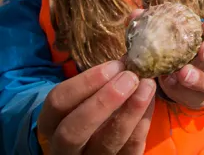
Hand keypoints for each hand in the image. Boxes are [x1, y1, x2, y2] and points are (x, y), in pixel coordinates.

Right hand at [37, 60, 155, 154]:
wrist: (97, 140)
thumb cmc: (92, 107)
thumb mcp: (86, 95)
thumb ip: (101, 81)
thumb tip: (128, 60)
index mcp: (51, 122)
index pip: (58, 101)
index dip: (87, 81)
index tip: (115, 65)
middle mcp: (64, 147)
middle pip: (74, 131)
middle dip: (104, 101)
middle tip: (130, 77)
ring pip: (107, 142)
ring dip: (131, 110)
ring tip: (147, 86)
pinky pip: (131, 147)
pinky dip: (143, 122)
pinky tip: (151, 101)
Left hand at [157, 16, 203, 108]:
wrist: (168, 70)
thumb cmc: (174, 42)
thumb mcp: (168, 29)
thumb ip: (155, 21)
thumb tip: (138, 13)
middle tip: (202, 50)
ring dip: (202, 77)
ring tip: (183, 72)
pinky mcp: (202, 97)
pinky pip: (199, 98)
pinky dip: (183, 91)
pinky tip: (170, 82)